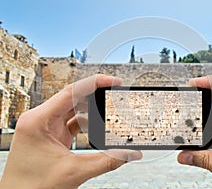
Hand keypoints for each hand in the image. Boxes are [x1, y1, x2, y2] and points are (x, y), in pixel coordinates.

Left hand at [0, 74, 141, 188]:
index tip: (114, 81)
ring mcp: (45, 127)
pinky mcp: (52, 136)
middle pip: (73, 97)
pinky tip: (98, 126)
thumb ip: (107, 161)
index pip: (71, 92)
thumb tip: (131, 154)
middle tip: (115, 93)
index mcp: (38, 120)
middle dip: (95, 94)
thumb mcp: (74, 172)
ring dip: (91, 110)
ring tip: (110, 110)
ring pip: (73, 109)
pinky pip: (72, 122)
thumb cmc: (32, 188)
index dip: (95, 83)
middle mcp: (40, 119)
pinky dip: (86, 123)